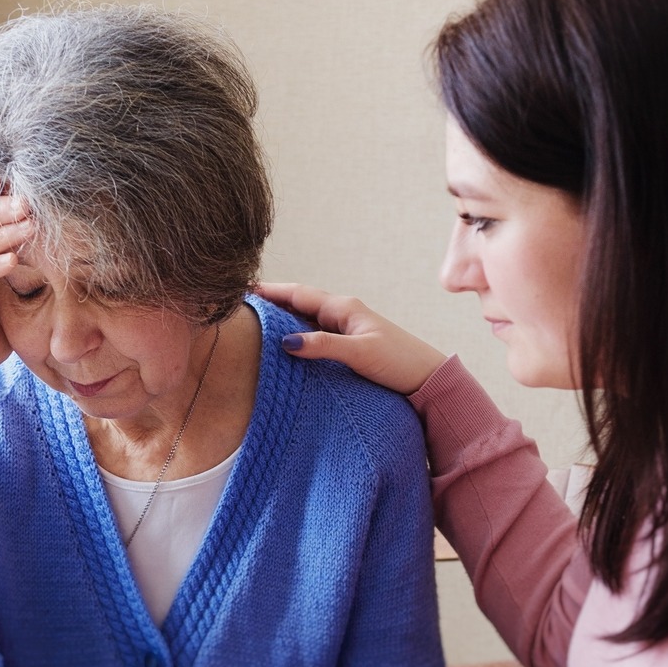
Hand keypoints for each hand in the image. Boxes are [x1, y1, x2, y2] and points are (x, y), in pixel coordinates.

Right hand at [256, 282, 447, 394]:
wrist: (428, 378)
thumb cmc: (400, 362)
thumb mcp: (359, 353)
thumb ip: (324, 345)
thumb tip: (286, 342)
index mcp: (343, 307)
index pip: (298, 293)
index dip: (270, 290)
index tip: (242, 288)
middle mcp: (342, 313)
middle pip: (298, 302)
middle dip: (270, 301)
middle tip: (239, 302)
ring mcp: (345, 328)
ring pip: (305, 318)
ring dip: (281, 317)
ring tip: (253, 320)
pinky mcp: (348, 344)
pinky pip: (314, 333)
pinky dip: (295, 334)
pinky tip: (284, 343)